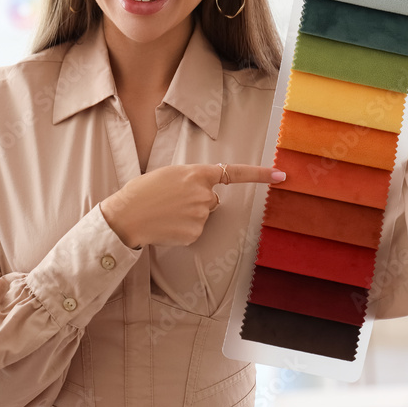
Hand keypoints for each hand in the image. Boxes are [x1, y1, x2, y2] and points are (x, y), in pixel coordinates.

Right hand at [99, 163, 285, 248]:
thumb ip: (190, 179)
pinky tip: (167, 226)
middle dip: (197, 201)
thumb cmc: (142, 192)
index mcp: (196, 174)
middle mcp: (203, 194)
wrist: (126, 216)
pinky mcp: (195, 233)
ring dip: (189, 215)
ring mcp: (200, 215)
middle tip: (171, 201)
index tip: (281, 175)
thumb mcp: (168, 175)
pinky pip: (196, 230)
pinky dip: (183, 229)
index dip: (260, 175)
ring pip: (204, 215)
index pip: (234, 173)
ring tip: (165, 212)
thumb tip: (203, 190)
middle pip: (212, 199)